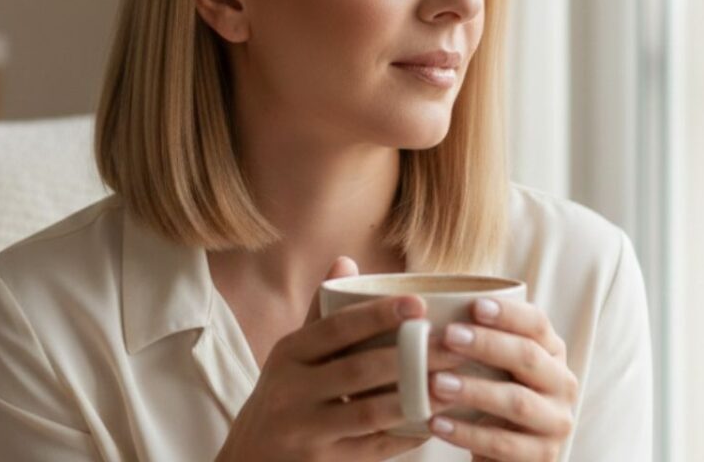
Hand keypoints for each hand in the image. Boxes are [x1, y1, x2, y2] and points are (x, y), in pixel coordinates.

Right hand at [216, 257, 466, 461]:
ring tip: (452, 384)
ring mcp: (306, 430)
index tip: (419, 303)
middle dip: (411, 357)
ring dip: (416, 398)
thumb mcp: (292, 354)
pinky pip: (373, 449)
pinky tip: (432, 422)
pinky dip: (405, 436)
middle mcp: (292, 389)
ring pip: (370, 411)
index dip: (378, 314)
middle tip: (454, 345)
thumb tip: (346, 261)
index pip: (337, 327)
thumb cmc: (285, 395)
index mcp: (289, 353)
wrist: (250, 457)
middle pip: (360, 369)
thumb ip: (321, 313)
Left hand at [426, 298, 578, 461]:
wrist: (504, 453)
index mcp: (551, 352)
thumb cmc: (489, 395)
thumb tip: (429, 308)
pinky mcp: (542, 455)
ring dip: (474, 391)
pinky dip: (466, 434)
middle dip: (487, 344)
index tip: (474, 305)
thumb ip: (476, 339)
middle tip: (448, 336)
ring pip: (517, 402)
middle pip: (528, 357)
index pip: (537, 323)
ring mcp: (556, 422)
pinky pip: (503, 443)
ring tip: (435, 383)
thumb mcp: (490, 365)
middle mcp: (562, 383)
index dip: (508, 313)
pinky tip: (436, 424)